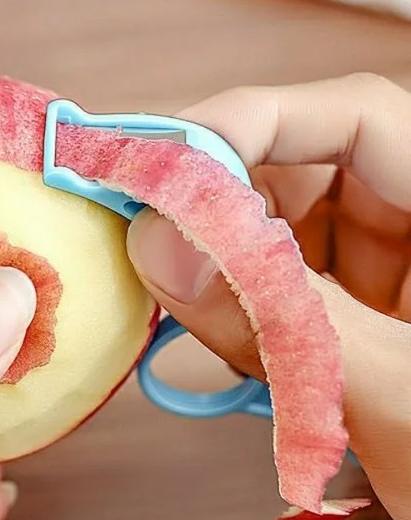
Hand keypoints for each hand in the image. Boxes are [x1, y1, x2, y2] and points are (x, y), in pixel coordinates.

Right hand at [126, 73, 410, 519]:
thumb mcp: (399, 401)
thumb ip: (284, 322)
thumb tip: (157, 247)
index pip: (355, 118)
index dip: (253, 121)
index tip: (162, 166)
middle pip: (299, 168)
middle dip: (214, 195)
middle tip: (136, 230)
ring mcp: (379, 273)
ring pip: (272, 226)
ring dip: (209, 253)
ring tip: (162, 287)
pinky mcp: (346, 316)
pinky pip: (268, 284)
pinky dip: (225, 301)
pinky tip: (201, 327)